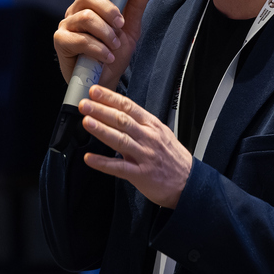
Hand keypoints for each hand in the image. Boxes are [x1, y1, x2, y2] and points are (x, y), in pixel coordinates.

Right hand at [54, 0, 153, 89]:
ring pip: (86, 17)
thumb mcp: (130, 29)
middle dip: (110, 11)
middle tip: (120, 26)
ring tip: (113, 46)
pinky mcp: (61, 41)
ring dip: (106, 33)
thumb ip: (136, 6)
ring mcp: (66, 26)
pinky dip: (98, 49)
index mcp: (90, 4)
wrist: (105, 81)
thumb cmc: (113, 55)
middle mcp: (75, 11)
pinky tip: (106, 57)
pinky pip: (80, 39)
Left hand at [79, 84, 192, 207]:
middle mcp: (148, 138)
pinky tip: (90, 158)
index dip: (110, 98)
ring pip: (120, 140)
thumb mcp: (161, 133)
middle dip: (101, 110)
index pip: (129, 107)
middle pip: (122, 120)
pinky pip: (119, 167)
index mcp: (152, 125)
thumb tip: (118, 111)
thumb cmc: (172, 157)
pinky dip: (103, 163)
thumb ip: (140, 123)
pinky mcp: (141, 174)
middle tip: (85, 104)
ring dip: (102, 130)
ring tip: (86, 122)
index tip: (95, 91)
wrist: (189, 182)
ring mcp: (145, 156)